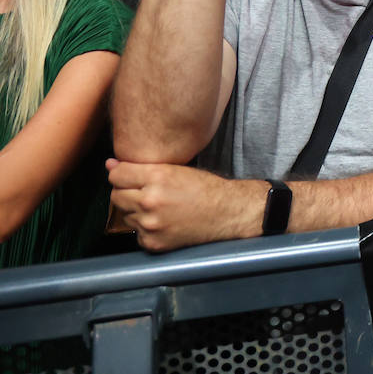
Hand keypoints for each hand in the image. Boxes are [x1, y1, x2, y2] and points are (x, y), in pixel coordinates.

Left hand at [107, 159, 261, 251]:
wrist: (227, 213)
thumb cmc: (205, 189)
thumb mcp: (177, 169)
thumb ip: (142, 168)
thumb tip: (110, 165)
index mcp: (157, 177)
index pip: (116, 176)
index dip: (121, 176)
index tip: (128, 178)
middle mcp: (150, 201)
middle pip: (116, 196)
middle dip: (127, 194)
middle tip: (147, 193)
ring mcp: (150, 224)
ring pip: (125, 215)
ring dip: (136, 212)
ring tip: (160, 209)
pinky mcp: (152, 242)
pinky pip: (136, 233)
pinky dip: (146, 229)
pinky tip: (165, 222)